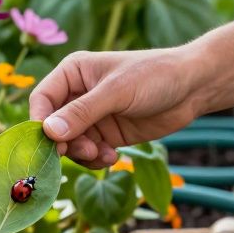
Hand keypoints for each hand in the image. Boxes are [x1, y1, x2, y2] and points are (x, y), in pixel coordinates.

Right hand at [29, 48, 205, 168]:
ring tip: (104, 154)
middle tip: (86, 152)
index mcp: (72, 73)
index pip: (42, 100)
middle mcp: (77, 94)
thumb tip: (49, 132)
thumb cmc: (155, 76)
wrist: (193, 87)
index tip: (51, 144)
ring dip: (83, 154)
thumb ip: (83, 112)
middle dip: (66, 143)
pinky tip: (113, 156)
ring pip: (70, 144)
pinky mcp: (107, 134)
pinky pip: (89, 152)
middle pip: (53, 126)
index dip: (40, 123)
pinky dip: (96, 159)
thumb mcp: (117, 92)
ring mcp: (92, 116)